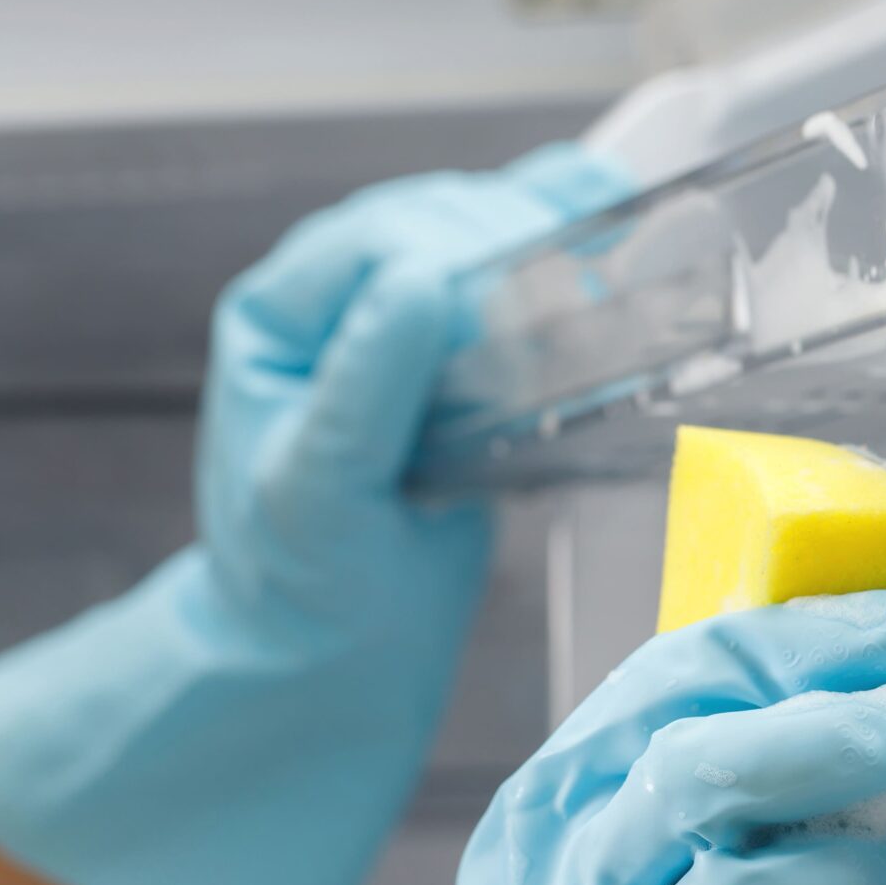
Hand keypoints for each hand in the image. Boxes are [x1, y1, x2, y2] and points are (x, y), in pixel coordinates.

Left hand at [0, 145, 631, 884]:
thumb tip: (421, 283)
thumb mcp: (317, 493)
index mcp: (278, 320)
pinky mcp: (458, 360)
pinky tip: (606, 235)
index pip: (369, 244)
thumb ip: (364, 387)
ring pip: (478, 241)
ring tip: (600, 265)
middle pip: (433, 225)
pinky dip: (558, 261)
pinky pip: (508, 287)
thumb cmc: (300, 588)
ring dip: (541, 244)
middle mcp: (336, 304)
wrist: (330, 660)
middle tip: (576, 280)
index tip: (510, 298)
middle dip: (505, 241)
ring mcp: (401, 325)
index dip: (445, 250)